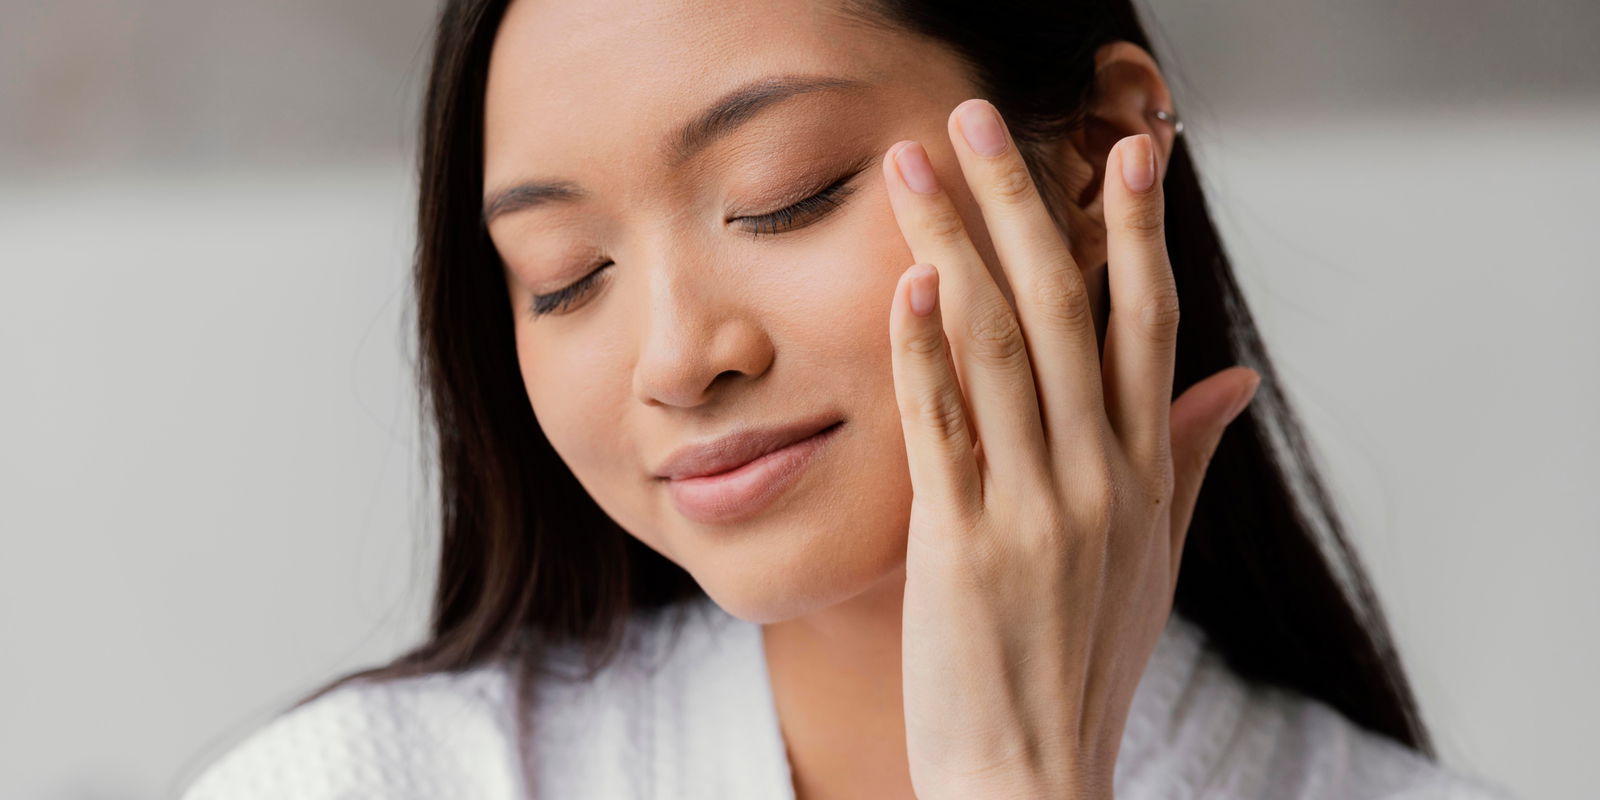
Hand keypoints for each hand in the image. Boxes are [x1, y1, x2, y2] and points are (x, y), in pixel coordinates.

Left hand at [883, 99, 1260, 798]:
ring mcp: (1035, 511)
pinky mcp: (963, 548)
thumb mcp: (1155, 561)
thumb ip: (1188, 462)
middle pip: (1065, 312)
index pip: (1148, 325)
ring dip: (954, 248)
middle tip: (981, 119)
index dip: (1139, 230)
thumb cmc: (1086, 663)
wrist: (1034, 777)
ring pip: (998, 351)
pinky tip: (908, 286)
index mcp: (1145, 476)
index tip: (1132, 146)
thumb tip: (1230, 385)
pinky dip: (925, 353)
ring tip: (919, 171)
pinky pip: (945, 431)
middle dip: (1024, 203)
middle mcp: (1100, 480)